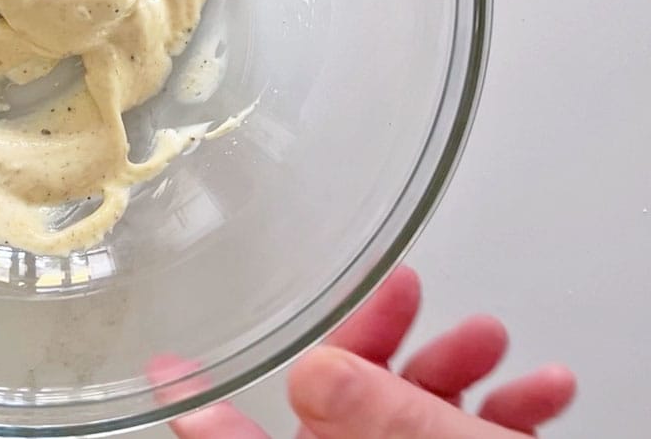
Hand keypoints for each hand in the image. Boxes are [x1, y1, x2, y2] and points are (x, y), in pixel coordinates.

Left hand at [155, 266, 574, 437]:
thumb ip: (380, 419)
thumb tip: (313, 370)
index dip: (200, 409)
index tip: (168, 368)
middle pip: (340, 410)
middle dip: (378, 343)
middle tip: (405, 291)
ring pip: (408, 418)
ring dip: (455, 368)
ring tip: (490, 338)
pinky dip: (502, 410)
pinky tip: (542, 389)